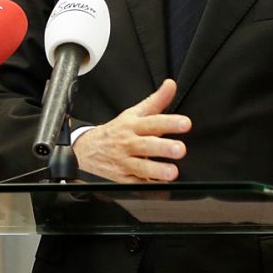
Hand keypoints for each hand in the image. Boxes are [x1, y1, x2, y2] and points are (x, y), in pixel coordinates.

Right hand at [72, 79, 190, 182]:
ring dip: (156, 170)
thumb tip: (171, 85)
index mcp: (133, 126)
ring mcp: (124, 162)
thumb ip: (156, 101)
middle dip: (163, 147)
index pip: (152, 122)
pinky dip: (147, 187)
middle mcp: (129, 143)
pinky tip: (160, 187)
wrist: (86, 150)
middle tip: (180, 149)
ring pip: (141, 167)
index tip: (185, 123)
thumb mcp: (133, 113)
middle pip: (146, 145)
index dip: (169, 122)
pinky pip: (136, 184)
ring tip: (171, 172)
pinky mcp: (122, 179)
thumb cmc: (115, 131)